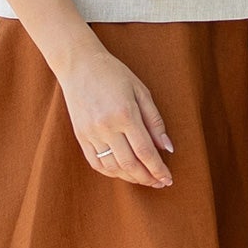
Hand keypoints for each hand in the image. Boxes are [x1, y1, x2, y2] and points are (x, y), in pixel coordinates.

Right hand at [59, 45, 173, 187]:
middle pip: (130, 164)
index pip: (145, 151)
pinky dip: (112, 172)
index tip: (168, 179)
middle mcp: (106, 127)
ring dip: (131, 178)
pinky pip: (96, 163)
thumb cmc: (114, 74)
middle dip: (147, 178)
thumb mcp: (141, 91)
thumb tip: (167, 148)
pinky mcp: (80, 136)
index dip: (158, 169)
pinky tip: (123, 172)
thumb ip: (155, 121)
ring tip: (144, 178)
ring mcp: (90, 133)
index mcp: (125, 114)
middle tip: (160, 183)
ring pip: (113, 167)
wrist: (79, 64)